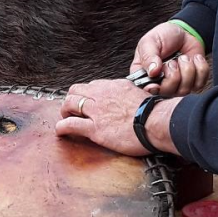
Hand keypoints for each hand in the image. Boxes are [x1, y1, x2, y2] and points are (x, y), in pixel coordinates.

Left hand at [55, 79, 181, 156]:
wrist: (157, 122)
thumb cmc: (155, 112)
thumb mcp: (141, 93)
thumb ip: (131, 94)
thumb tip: (135, 96)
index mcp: (114, 86)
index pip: (92, 85)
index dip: (87, 94)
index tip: (88, 101)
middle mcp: (102, 95)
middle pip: (76, 91)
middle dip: (72, 99)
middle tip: (72, 109)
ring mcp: (96, 111)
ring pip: (69, 104)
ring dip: (65, 111)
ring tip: (65, 117)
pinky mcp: (94, 128)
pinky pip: (70, 124)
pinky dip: (62, 127)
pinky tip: (61, 131)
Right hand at [131, 21, 207, 96]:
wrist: (183, 32)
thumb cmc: (163, 36)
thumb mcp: (150, 41)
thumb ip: (149, 56)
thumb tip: (152, 72)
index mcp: (145, 75)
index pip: (147, 90)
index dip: (153, 89)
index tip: (156, 84)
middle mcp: (161, 84)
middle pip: (168, 92)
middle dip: (173, 75)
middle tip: (172, 61)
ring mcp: (178, 85)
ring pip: (185, 90)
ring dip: (187, 69)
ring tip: (183, 58)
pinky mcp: (193, 83)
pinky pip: (200, 83)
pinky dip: (200, 68)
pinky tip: (194, 59)